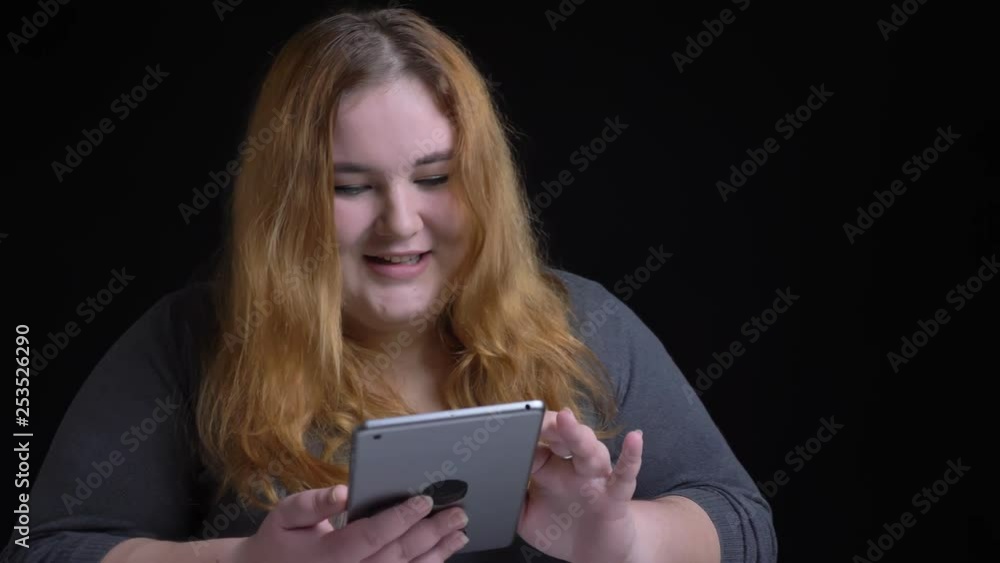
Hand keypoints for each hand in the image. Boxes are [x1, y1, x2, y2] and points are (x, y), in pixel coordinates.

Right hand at [230, 484, 468, 562]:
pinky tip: (440, 556)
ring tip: (460, 533)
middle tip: (458, 512)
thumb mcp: (286, 514)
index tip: (425, 499)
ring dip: (437, 553)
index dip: (402, 516)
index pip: (373, 534)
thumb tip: (342, 491)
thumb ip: (314, 503)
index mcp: (330, 555)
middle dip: (432, 532)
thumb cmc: (279, 541)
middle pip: (398, 555)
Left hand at [518, 408, 643, 562]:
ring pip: (590, 451)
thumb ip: (509, 499)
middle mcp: (572, 467)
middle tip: (540, 416)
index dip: (528, 431)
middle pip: (564, 437)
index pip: (537, 441)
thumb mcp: (525, 516)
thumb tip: (488, 484)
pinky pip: (625, 474)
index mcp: (548, 467)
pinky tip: (635, 439)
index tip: (514, 421)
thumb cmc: (561, 529)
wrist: (593, 553)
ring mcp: (595, 479)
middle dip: (553, 425)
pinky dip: (631, 456)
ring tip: (568, 423)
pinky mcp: (615, 496)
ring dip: (580, 436)